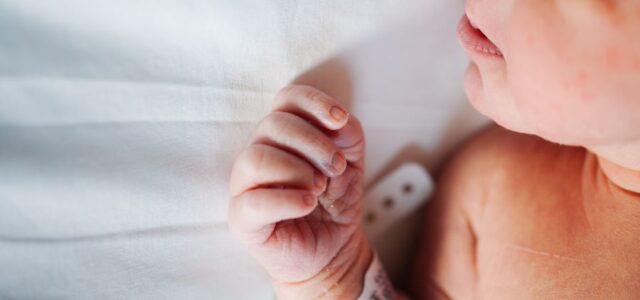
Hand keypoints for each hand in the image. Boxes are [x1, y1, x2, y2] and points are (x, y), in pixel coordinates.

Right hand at [228, 85, 369, 296]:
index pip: (286, 99)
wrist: (333, 249)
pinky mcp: (242, 218)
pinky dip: (288, 200)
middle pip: (273, 124)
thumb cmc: (334, 200)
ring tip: (319, 189)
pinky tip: (308, 204)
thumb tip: (336, 123)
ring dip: (297, 170)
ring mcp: (245, 185)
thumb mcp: (352, 160)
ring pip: (256, 158)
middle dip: (314, 143)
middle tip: (336, 168)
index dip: (313, 102)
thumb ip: (348, 134)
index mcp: (281, 134)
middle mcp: (258, 153)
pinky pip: (254, 201)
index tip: (340, 119)